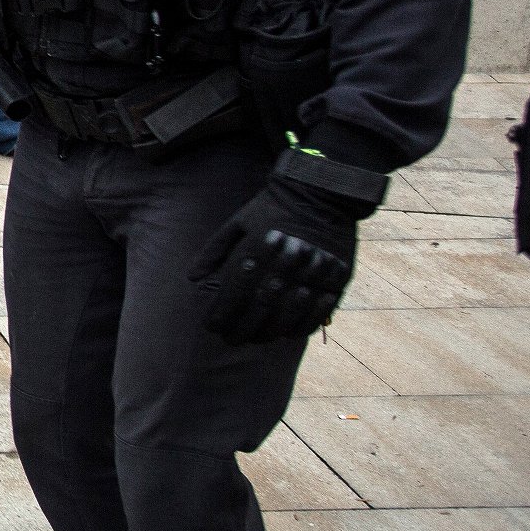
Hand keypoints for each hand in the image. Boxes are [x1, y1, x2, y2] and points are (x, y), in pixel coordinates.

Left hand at [190, 158, 381, 343]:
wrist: (320, 191)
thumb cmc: (271, 208)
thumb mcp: (237, 223)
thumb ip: (214, 251)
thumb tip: (191, 279)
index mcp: (259, 248)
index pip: (236, 291)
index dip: (222, 313)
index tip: (211, 326)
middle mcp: (286, 261)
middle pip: (261, 307)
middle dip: (242, 328)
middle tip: (230, 339)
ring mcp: (314, 270)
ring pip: (289, 313)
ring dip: (269, 332)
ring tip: (255, 340)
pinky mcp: (337, 275)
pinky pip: (319, 310)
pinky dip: (300, 326)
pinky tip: (286, 334)